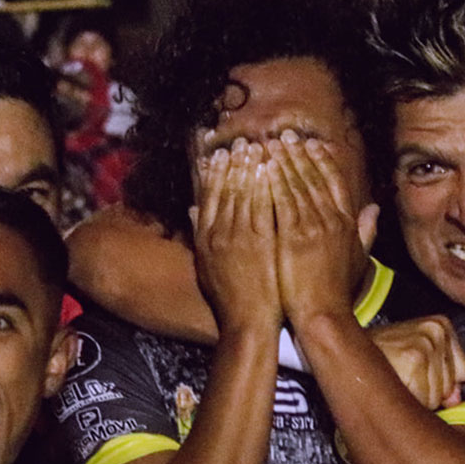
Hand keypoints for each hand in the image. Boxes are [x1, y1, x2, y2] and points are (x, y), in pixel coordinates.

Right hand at [190, 139, 281, 335]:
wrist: (248, 323)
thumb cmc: (229, 298)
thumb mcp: (206, 265)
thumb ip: (199, 233)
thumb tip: (192, 207)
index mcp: (206, 236)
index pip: (208, 194)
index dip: (214, 171)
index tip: (220, 152)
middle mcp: (220, 232)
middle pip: (226, 187)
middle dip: (234, 161)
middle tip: (242, 140)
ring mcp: (241, 236)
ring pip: (245, 191)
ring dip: (251, 166)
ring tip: (258, 145)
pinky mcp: (262, 242)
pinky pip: (264, 205)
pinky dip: (266, 184)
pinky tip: (272, 167)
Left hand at [269, 131, 371, 327]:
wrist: (322, 316)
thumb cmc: (336, 292)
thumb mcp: (358, 259)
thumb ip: (365, 230)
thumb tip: (375, 208)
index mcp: (346, 223)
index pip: (335, 182)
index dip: (323, 160)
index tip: (311, 143)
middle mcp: (331, 220)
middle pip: (313, 177)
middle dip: (298, 153)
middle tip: (284, 135)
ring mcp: (312, 227)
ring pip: (295, 185)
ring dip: (281, 162)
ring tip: (268, 144)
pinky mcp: (292, 237)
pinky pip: (279, 201)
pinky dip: (270, 182)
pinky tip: (260, 168)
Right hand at [369, 316, 464, 409]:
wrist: (340, 349)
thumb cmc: (374, 356)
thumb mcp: (413, 359)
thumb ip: (443, 376)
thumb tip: (456, 398)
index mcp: (439, 325)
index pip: (463, 372)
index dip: (440, 383)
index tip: (417, 376)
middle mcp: (434, 331)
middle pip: (450, 385)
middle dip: (429, 390)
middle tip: (400, 376)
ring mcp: (425, 344)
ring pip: (438, 395)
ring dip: (417, 396)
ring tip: (394, 379)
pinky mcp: (414, 359)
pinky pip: (426, 399)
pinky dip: (409, 401)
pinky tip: (392, 385)